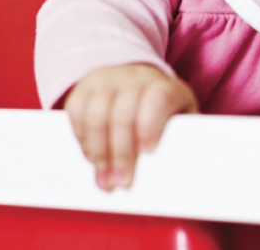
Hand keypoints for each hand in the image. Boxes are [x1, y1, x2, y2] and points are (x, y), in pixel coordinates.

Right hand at [64, 64, 197, 190]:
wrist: (136, 78)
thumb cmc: (163, 109)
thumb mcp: (179, 116)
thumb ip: (182, 136)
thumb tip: (184, 169)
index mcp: (163, 85)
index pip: (157, 98)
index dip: (151, 125)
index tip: (148, 152)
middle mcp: (135, 77)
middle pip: (123, 113)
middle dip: (121, 154)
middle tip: (122, 183)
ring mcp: (107, 79)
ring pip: (96, 114)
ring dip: (98, 152)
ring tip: (104, 179)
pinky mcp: (85, 86)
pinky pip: (76, 111)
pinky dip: (81, 138)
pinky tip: (91, 156)